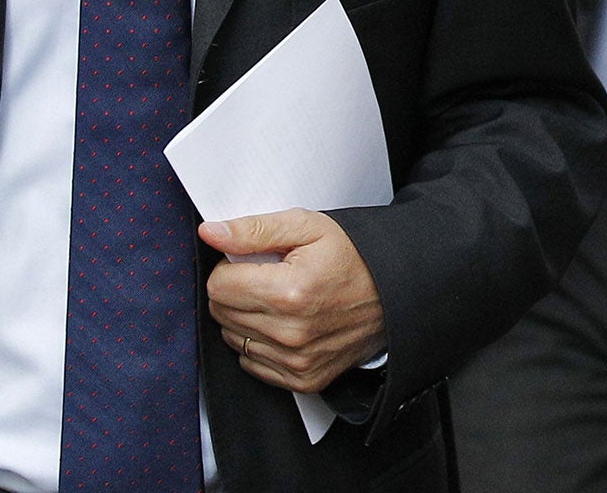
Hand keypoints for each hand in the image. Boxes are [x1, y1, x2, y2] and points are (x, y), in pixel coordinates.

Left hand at [201, 208, 385, 392]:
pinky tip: (285, 324)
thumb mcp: (308, 226)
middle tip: (268, 277)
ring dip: (247, 318)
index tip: (254, 262)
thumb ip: (254, 230)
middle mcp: (292, 333)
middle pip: (222, 313)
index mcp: (290, 291)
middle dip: (236, 291)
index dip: (230, 267)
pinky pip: (252, 364)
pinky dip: (261, 344)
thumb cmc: (354, 256)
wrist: (396, 292)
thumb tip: (210, 233)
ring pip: (234, 339)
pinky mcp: (303, 379)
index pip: (218, 286)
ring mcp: (297, 361)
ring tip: (280, 300)